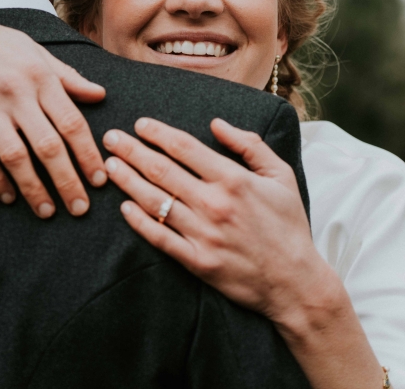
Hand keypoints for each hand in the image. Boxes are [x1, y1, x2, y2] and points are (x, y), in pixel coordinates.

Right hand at [0, 0, 107, 217]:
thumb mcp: (34, 50)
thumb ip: (67, 76)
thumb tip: (100, 94)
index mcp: (40, 76)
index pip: (72, 122)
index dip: (88, 155)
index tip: (100, 180)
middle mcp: (17, 92)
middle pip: (49, 147)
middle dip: (68, 182)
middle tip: (81, 209)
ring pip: (16, 157)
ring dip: (33, 189)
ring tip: (47, 212)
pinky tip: (8, 197)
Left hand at [102, 117, 325, 321]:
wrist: (295, 282)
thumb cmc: (288, 226)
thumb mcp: (281, 176)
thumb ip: (250, 145)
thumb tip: (217, 123)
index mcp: (233, 179)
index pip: (184, 147)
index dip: (157, 132)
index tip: (139, 124)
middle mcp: (214, 204)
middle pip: (161, 169)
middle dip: (131, 150)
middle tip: (110, 137)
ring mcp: (203, 234)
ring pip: (154, 201)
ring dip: (128, 180)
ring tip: (109, 165)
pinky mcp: (197, 261)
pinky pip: (159, 237)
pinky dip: (138, 222)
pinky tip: (123, 207)